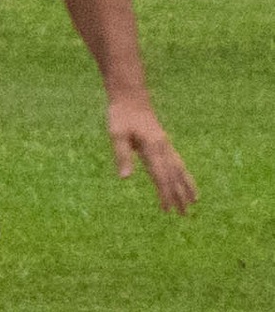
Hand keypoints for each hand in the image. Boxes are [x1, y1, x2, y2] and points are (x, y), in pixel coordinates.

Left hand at [107, 95, 196, 213]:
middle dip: (178, 196)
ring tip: (195, 201)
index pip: (160, 176)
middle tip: (184, 215)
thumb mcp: (116, 135)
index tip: (168, 210)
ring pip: (179, 169)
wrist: (131, 96)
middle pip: (173, 176)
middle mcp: (163, 147)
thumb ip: (122, 156)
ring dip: (186, 186)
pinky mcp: (163, 142)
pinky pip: (177, 162)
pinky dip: (183, 174)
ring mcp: (165, 144)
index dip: (164, 194)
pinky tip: (185, 180)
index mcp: (152, 148)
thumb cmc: (121, 116)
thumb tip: (125, 178)